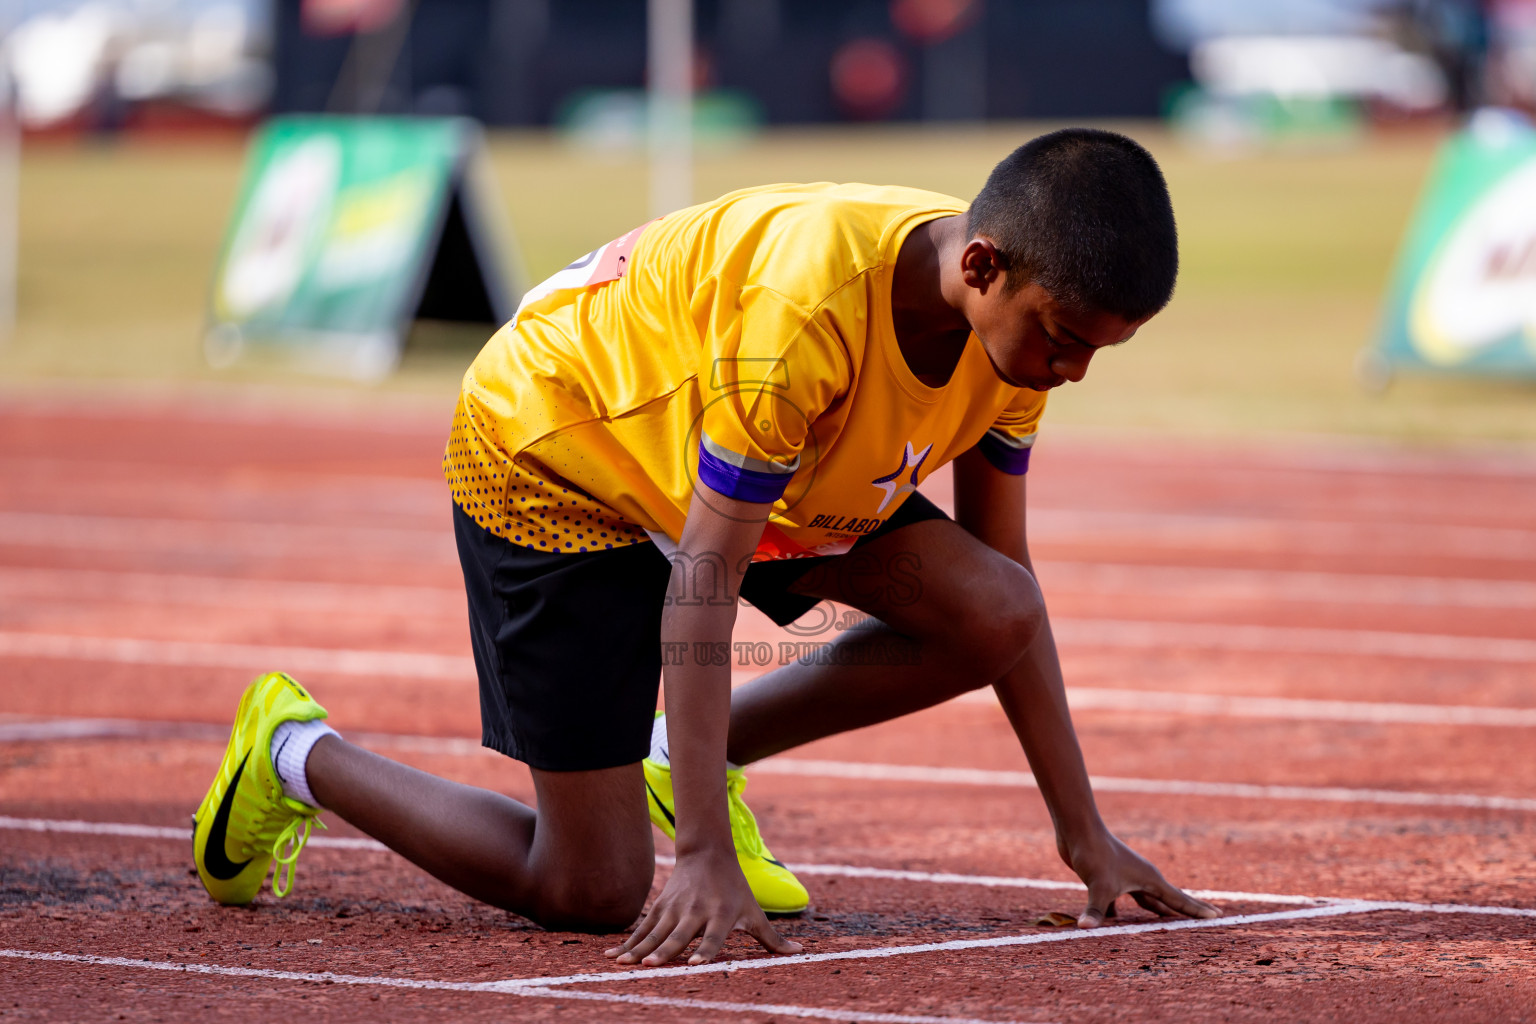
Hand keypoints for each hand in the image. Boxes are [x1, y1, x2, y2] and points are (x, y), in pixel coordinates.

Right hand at [604, 847, 802, 965]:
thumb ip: (771, 937)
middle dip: (664, 950)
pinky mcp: (660, 906)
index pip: (714, 936)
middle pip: (679, 935)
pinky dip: (626, 942)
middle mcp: (697, 911)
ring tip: (623, 965)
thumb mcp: (754, 910)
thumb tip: (798, 953)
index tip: (696, 965)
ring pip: (654, 932)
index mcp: (722, 914)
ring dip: (637, 949)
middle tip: (650, 965)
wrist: (707, 852)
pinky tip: (611, 957)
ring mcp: (675, 908)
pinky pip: (641, 928)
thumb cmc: (735, 887)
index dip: (706, 950)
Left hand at [1061, 829, 1219, 928]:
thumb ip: (1097, 910)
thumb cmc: (1095, 853)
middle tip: (1206, 920)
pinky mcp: (1108, 878)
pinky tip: (1114, 923)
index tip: (1217, 917)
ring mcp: (1126, 878)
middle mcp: (1142, 878)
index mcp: (1149, 879)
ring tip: (1168, 925)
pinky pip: (1118, 900)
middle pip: (1168, 900)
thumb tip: (1085, 928)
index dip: (1197, 911)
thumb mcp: (1099, 885)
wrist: (1078, 829)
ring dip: (1154, 913)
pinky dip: (1118, 913)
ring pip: (1145, 900)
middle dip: (1185, 912)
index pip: (1179, 900)